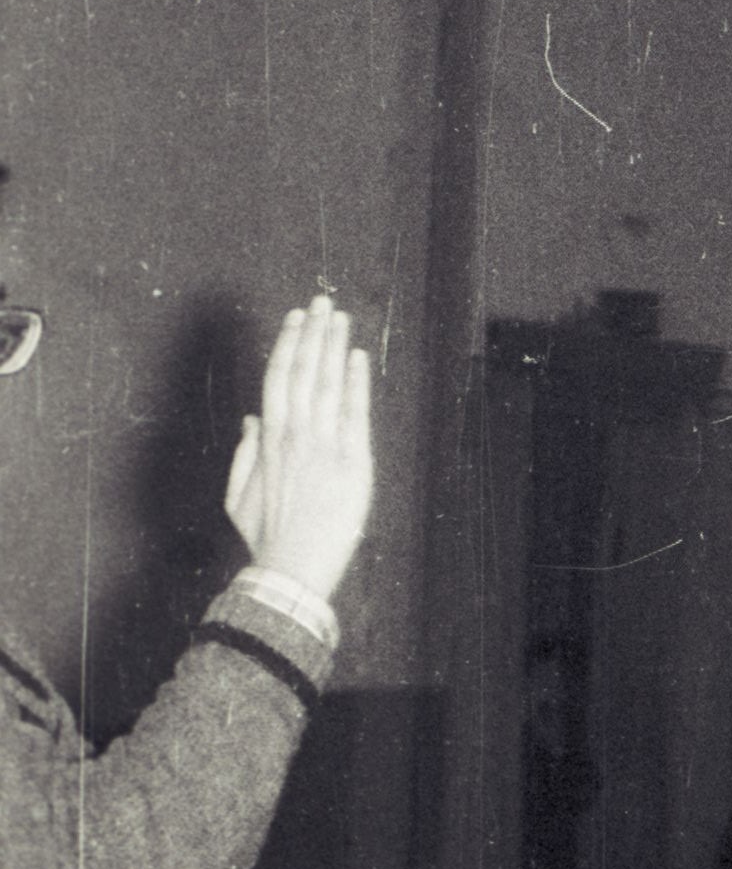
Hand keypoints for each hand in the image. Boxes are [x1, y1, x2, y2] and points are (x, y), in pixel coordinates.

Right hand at [224, 295, 373, 602]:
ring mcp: (324, 444)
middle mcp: (295, 433)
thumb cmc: (265, 536)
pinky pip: (354, 412)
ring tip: (339, 317)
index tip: (296, 319)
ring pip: (327, 383)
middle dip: (313, 333)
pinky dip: (355, 381)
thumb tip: (250, 419)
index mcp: (268, 438)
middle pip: (303, 371)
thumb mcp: (237, 496)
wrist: (293, 567)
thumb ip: (243, 454)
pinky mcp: (352, 460)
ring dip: (333, 346)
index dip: (288, 344)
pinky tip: (357, 356)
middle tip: (321, 301)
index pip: (277, 378)